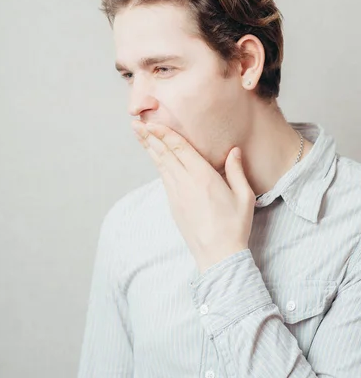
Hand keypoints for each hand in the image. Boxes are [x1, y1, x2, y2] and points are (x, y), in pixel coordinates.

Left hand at [132, 121, 255, 273]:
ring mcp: (176, 194)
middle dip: (149, 137)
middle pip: (164, 153)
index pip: (179, 148)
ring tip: (139, 135)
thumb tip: (234, 151)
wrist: (218, 256)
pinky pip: (164, 178)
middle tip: (135, 124)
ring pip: (161, 165)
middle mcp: (185, 182)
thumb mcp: (244, 196)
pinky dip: (157, 164)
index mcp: (203, 176)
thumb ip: (236, 171)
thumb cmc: (234, 226)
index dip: (164, 133)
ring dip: (150, 148)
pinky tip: (155, 157)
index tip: (151, 122)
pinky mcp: (173, 205)